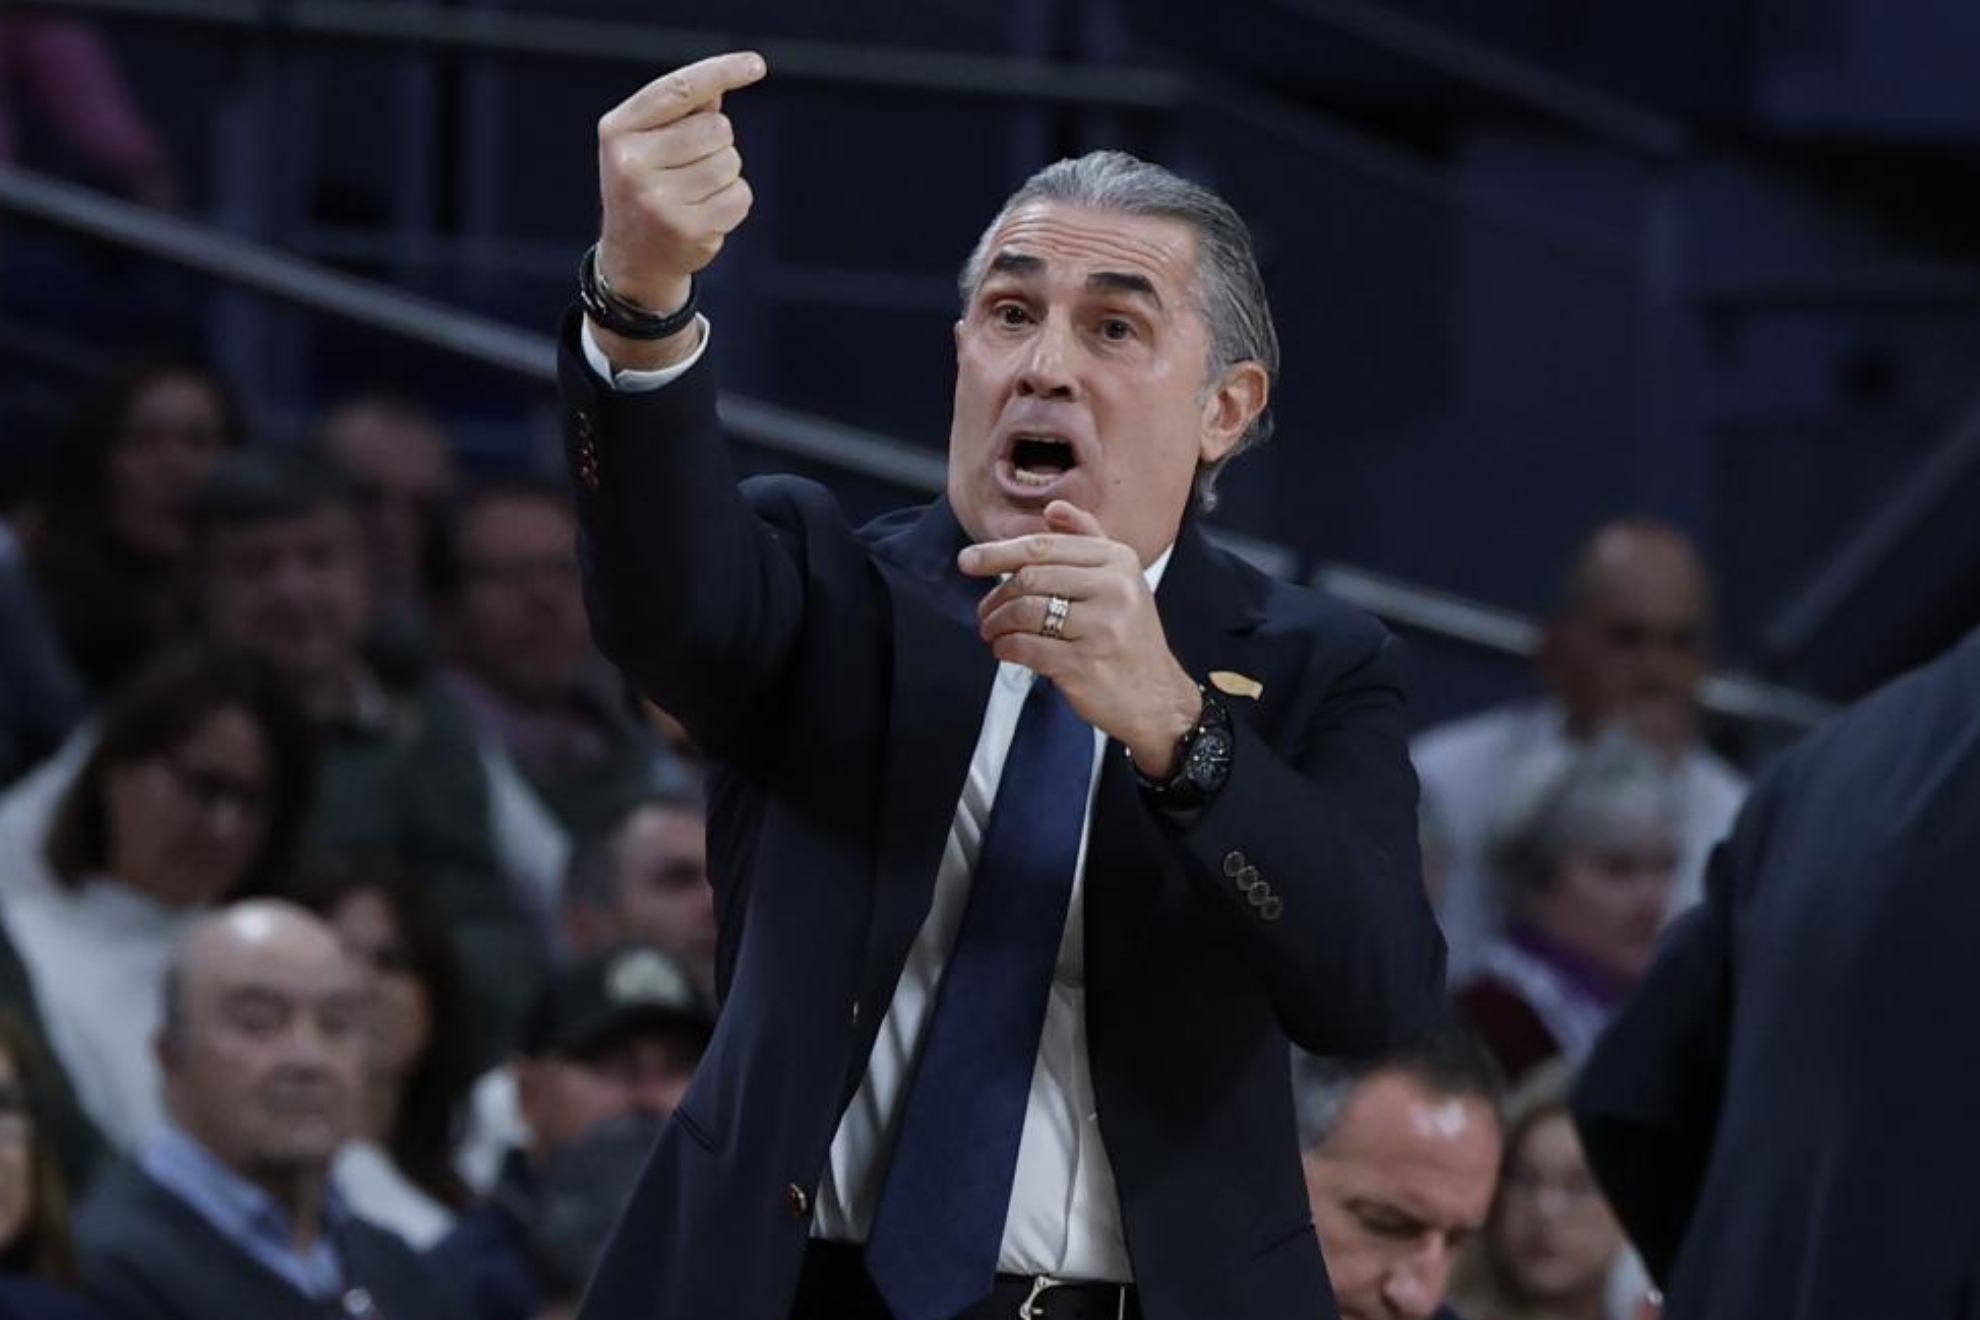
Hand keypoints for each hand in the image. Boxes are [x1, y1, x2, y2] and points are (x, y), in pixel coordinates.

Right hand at [593, 51, 766, 365]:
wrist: (634, 257)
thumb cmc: (648, 184)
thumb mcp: (648, 142)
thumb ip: (682, 111)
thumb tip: (722, 83)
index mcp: (618, 130)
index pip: (679, 90)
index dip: (721, 72)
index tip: (755, 65)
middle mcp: (632, 164)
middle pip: (717, 128)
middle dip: (716, 144)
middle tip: (690, 168)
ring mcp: (658, 200)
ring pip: (731, 162)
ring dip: (725, 174)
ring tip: (695, 192)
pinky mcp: (688, 229)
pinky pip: (740, 195)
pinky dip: (733, 202)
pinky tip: (706, 213)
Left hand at [962, 501, 1201, 776]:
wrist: (1156, 698)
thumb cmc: (1129, 637)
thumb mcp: (1122, 580)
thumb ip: (1088, 540)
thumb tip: (1053, 509)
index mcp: (1118, 561)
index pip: (1045, 547)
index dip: (999, 552)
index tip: (969, 561)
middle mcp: (1114, 589)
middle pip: (1030, 577)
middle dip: (997, 594)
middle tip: (984, 610)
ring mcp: (1100, 628)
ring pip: (1024, 611)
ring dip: (997, 622)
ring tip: (992, 630)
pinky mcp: (1083, 664)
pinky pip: (1026, 647)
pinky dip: (1005, 647)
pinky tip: (1005, 650)